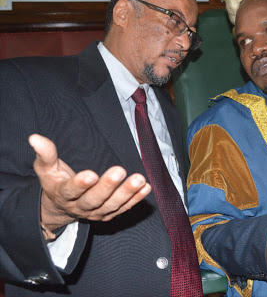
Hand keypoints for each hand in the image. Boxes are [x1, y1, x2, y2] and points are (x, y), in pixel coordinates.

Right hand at [29, 134, 150, 231]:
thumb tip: (34, 137)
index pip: (70, 191)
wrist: (62, 207)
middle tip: (120, 171)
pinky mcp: (109, 214)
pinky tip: (146, 187)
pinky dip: (136, 199)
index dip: (80, 184)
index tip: (91, 174)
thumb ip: (45, 154)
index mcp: (63, 195)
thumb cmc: (56, 181)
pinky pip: (124, 208)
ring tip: (139, 179)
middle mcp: (80, 207)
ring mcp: (96, 213)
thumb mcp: (47, 168)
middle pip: (94, 199)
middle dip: (108, 186)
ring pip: (112, 205)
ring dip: (127, 193)